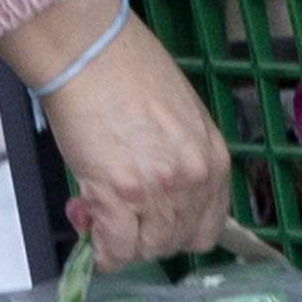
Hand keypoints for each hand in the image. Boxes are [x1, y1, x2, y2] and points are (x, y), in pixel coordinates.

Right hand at [0, 0, 229, 271]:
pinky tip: (87, 232)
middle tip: (114, 213)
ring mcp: (159, 190)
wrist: (90, 50)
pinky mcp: (120, 194)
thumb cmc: (126, 70)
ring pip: (144, 250)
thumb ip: (177, 160)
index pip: (208, 228)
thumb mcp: (177, 118)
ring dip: (118, 241)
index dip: (174, 230)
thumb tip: (152, 196)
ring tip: (93, 209)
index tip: (150, 222)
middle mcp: (194, 179)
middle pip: (175, 243)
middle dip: (142, 236)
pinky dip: (98, 250)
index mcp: (214, 159)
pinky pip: (114, 250)